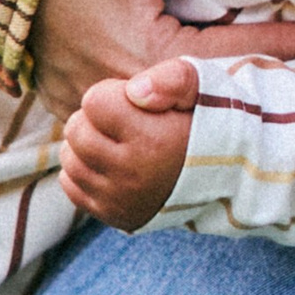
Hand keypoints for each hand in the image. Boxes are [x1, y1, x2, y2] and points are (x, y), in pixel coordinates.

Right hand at [28, 0, 294, 124]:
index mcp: (138, 58)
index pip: (244, 58)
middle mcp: (119, 102)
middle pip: (222, 102)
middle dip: (282, 81)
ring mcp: (97, 116)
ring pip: (188, 118)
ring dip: (240, 98)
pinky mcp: (84, 114)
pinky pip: (151, 119)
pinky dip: (193, 104)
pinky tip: (237, 88)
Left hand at [60, 57, 199, 230]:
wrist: (225, 174)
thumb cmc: (205, 122)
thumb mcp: (202, 88)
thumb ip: (173, 79)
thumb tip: (135, 90)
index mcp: (152, 141)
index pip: (94, 101)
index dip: (112, 94)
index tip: (135, 103)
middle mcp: (132, 175)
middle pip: (76, 130)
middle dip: (94, 117)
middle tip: (123, 120)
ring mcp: (120, 200)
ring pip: (70, 158)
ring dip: (86, 143)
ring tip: (117, 140)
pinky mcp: (113, 216)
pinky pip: (71, 185)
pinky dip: (82, 170)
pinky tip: (109, 162)